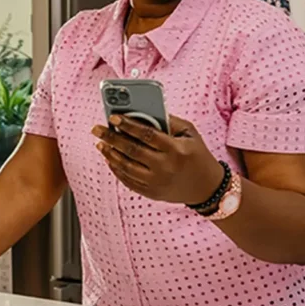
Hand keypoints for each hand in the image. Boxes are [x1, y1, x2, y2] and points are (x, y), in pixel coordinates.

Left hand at [92, 114, 223, 204]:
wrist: (207, 188)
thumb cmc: (198, 155)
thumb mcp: (190, 134)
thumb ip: (169, 121)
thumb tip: (143, 112)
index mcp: (175, 149)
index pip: (146, 134)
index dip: (128, 125)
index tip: (113, 117)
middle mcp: (165, 167)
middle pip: (131, 150)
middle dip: (111, 138)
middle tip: (97, 129)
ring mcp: (157, 182)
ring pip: (126, 167)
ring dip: (110, 154)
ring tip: (100, 143)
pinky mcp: (152, 193)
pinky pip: (128, 180)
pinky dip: (116, 169)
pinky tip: (110, 158)